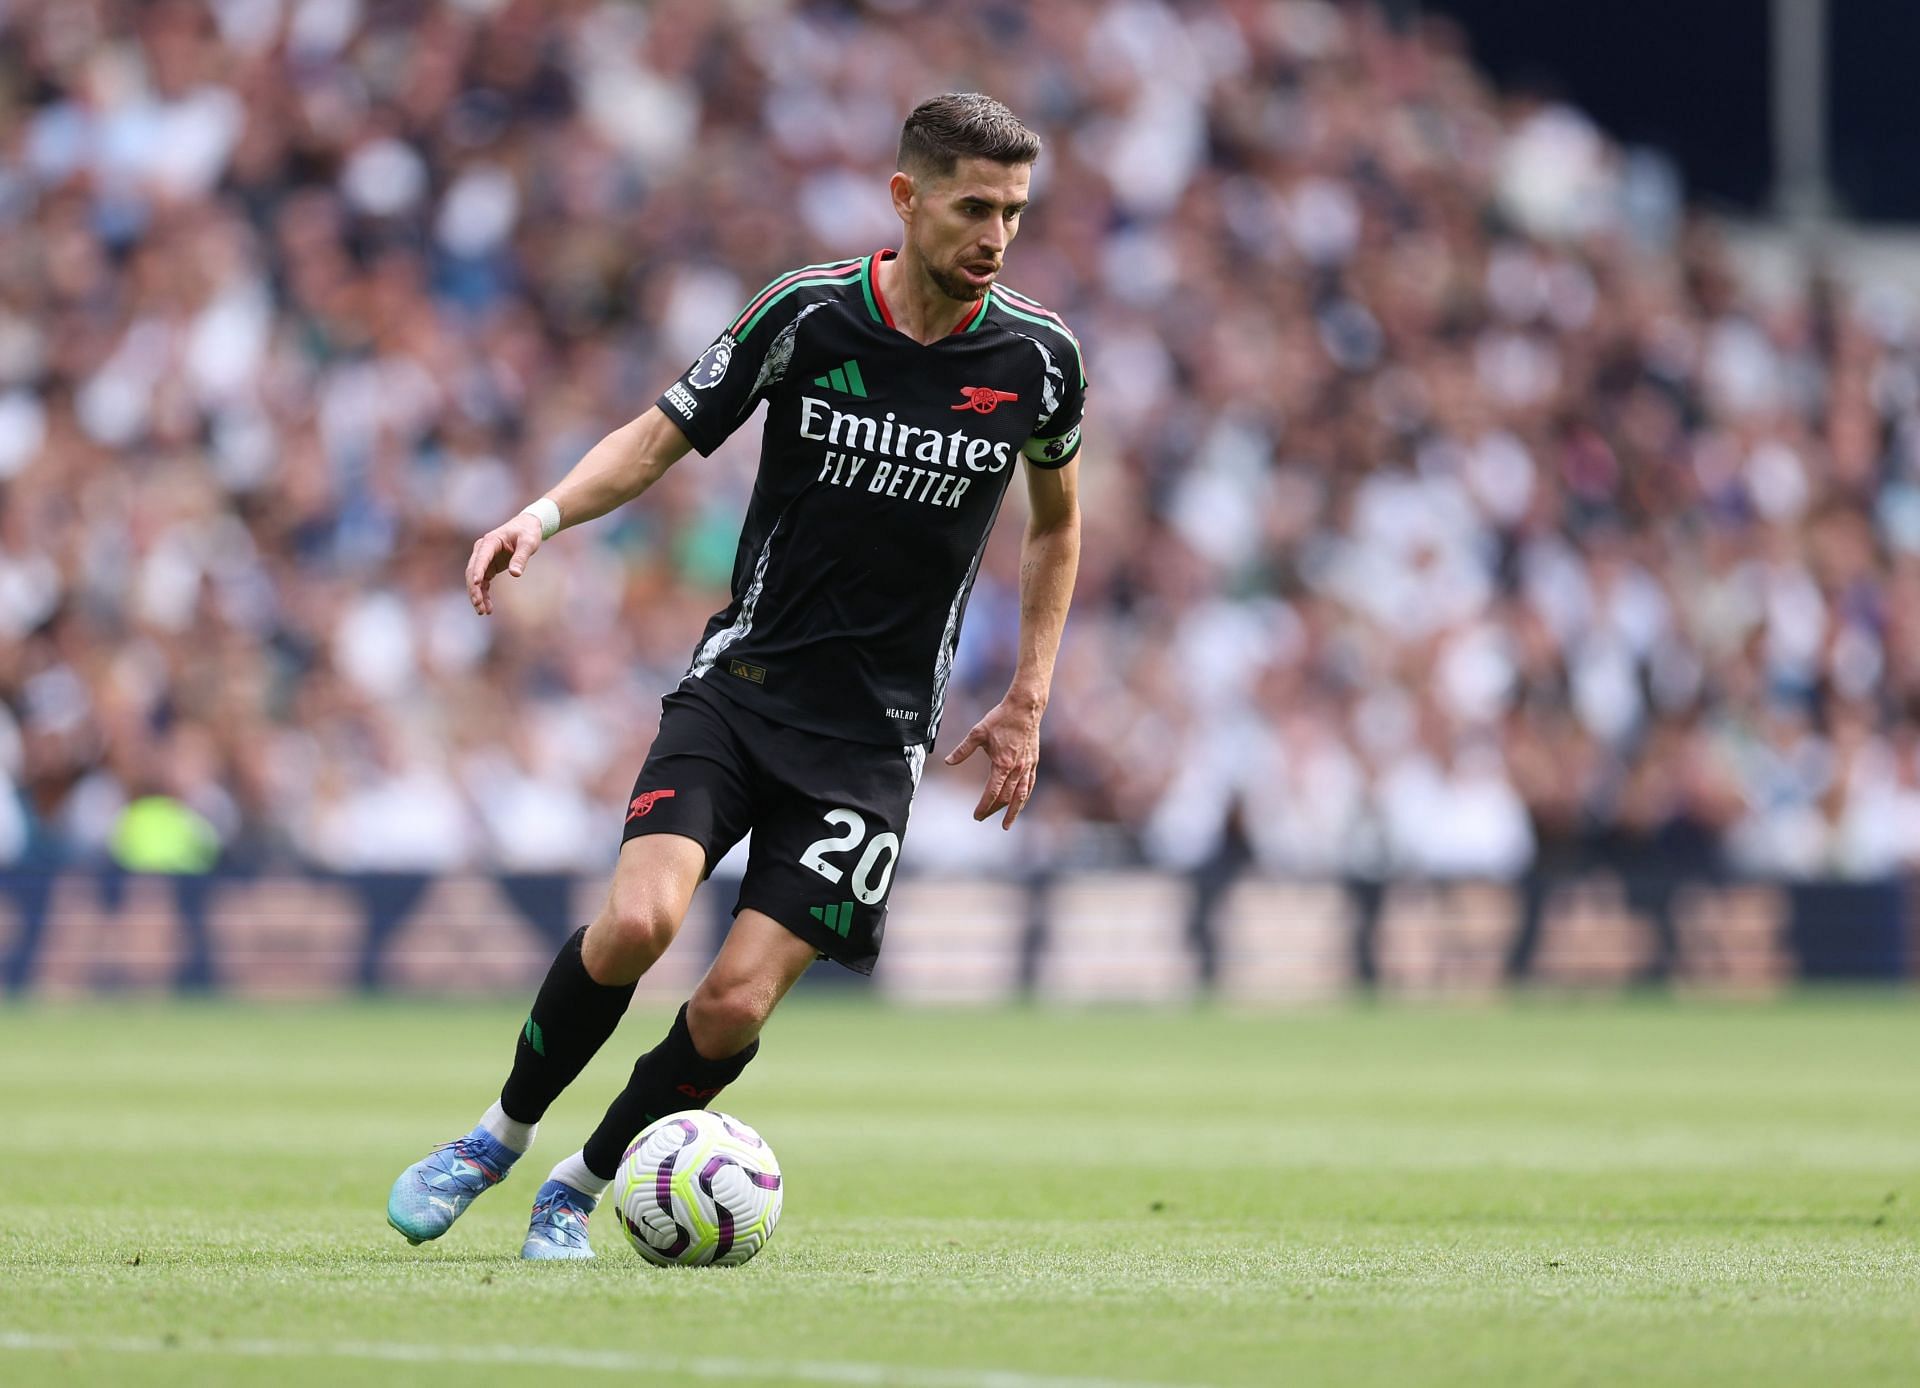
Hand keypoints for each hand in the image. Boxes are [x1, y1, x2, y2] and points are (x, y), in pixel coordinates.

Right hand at [466, 513, 544, 614]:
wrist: (527, 527)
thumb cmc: (528, 532)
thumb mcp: (529, 542)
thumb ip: (521, 557)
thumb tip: (515, 574)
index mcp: (490, 541)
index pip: (481, 557)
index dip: (477, 571)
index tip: (476, 583)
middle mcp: (483, 549)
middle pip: (473, 571)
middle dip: (474, 588)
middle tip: (479, 605)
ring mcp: (484, 559)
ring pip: (475, 579)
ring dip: (477, 595)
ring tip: (483, 612)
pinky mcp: (488, 566)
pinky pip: (483, 583)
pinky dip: (484, 594)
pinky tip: (487, 607)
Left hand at [943, 695, 1044, 828]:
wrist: (1025, 708)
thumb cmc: (1000, 719)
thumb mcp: (977, 733)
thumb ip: (963, 750)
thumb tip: (948, 762)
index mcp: (1002, 764)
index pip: (992, 792)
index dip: (984, 806)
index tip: (976, 815)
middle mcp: (1016, 769)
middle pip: (1006, 797)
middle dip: (994, 810)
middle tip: (983, 818)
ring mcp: (1027, 766)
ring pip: (1021, 795)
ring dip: (1014, 811)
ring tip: (1007, 824)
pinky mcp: (1033, 762)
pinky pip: (1030, 784)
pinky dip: (1024, 797)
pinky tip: (1020, 802)